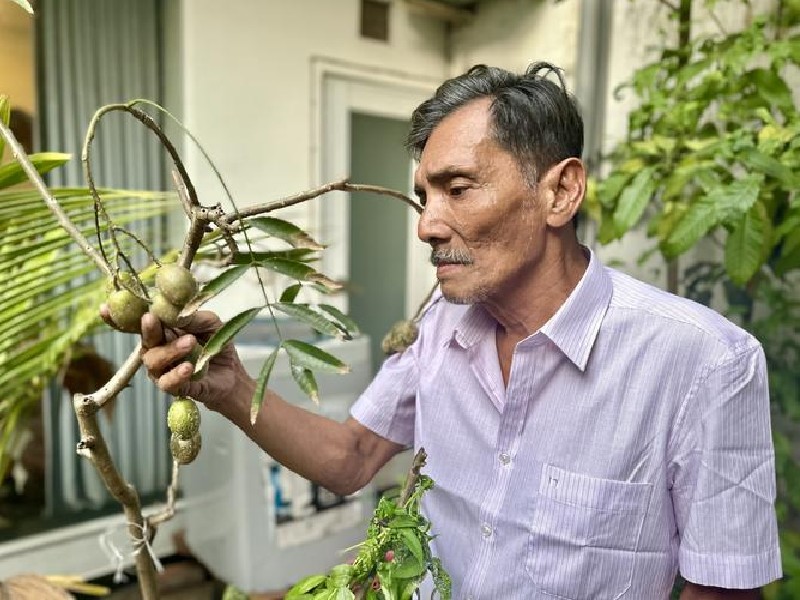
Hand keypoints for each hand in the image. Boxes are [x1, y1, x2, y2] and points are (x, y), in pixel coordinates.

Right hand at [100, 305, 249, 410]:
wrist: (233, 373)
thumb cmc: (216, 343)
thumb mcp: (210, 322)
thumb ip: (192, 316)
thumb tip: (175, 312)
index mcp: (162, 331)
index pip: (136, 324)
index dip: (118, 318)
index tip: (104, 308)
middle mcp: (156, 351)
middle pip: (143, 341)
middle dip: (147, 330)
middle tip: (152, 319)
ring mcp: (162, 371)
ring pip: (153, 361)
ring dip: (170, 350)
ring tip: (191, 342)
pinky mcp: (173, 388)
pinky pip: (166, 383)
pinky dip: (177, 373)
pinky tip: (189, 366)